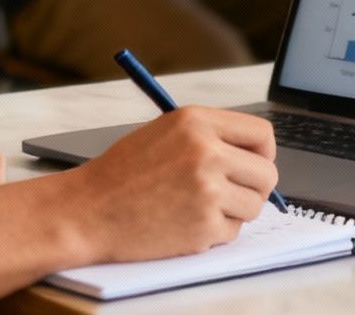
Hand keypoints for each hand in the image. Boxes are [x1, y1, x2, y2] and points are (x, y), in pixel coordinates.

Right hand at [67, 107, 278, 262]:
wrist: (88, 210)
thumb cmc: (121, 173)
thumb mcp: (166, 132)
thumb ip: (210, 137)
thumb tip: (254, 156)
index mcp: (197, 122)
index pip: (262, 135)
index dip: (263, 153)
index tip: (255, 164)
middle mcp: (207, 152)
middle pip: (267, 174)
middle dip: (255, 188)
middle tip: (233, 193)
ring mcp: (207, 191)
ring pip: (254, 206)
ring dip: (234, 211)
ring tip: (199, 207)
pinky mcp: (204, 226)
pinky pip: (232, 231)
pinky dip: (214, 232)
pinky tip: (184, 222)